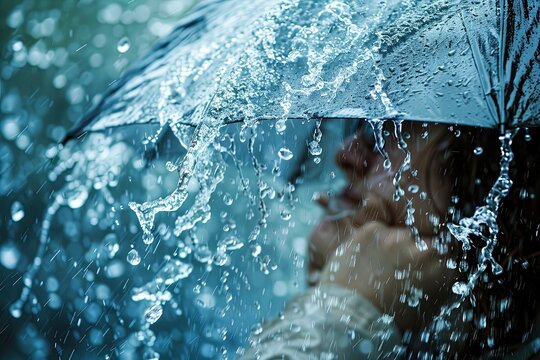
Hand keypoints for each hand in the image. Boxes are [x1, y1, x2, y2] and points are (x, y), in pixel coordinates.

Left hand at [319, 221, 456, 332]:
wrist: (353, 315)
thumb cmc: (391, 318)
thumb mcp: (429, 305)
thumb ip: (439, 279)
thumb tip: (441, 266)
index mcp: (441, 266)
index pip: (449, 245)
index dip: (437, 251)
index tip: (426, 258)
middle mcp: (421, 246)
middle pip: (423, 238)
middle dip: (413, 249)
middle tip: (399, 266)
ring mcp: (395, 236)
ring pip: (399, 233)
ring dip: (392, 245)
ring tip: (378, 265)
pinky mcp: (372, 230)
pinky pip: (377, 231)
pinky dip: (372, 242)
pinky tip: (365, 259)